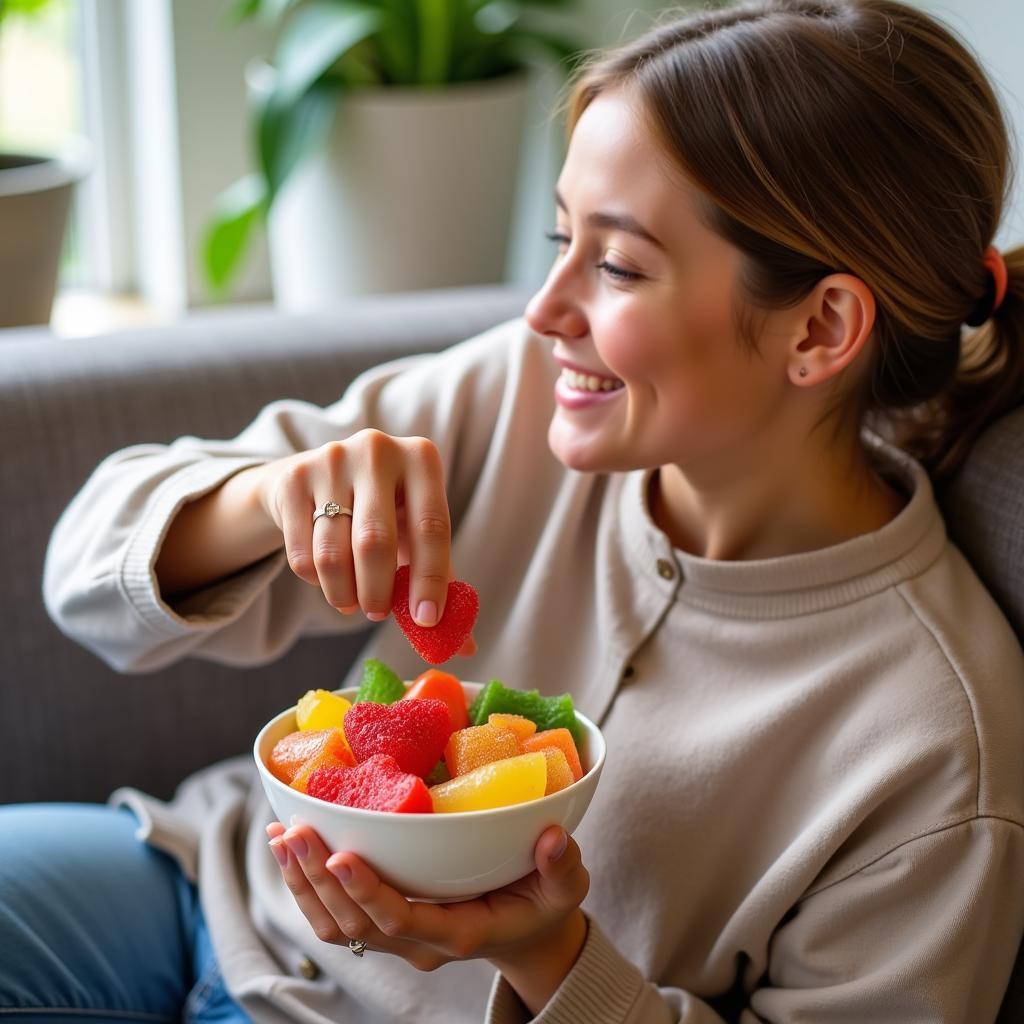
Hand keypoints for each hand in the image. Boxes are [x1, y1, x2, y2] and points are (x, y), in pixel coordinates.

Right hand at [250, 431, 473, 650]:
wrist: (317, 476)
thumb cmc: (384, 511)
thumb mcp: (415, 531)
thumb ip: (441, 580)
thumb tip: (465, 646)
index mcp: (422, 458)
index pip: (432, 527)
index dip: (431, 579)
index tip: (427, 620)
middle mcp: (377, 450)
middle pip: (376, 542)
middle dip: (378, 591)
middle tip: (378, 614)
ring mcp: (331, 460)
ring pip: (333, 553)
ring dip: (345, 594)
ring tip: (354, 602)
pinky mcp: (293, 479)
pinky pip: (302, 554)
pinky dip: (317, 582)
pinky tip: (329, 578)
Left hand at [266, 820, 588, 991]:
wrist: (527, 932)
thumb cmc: (544, 903)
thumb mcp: (566, 887)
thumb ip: (562, 865)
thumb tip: (553, 836)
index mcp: (460, 933)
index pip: (404, 920)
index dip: (369, 891)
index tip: (341, 855)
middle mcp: (420, 942)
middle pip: (355, 923)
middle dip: (318, 878)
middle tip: (294, 831)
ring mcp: (399, 937)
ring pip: (336, 924)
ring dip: (302, 883)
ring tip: (281, 835)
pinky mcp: (385, 924)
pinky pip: (336, 916)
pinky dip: (307, 884)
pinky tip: (293, 846)